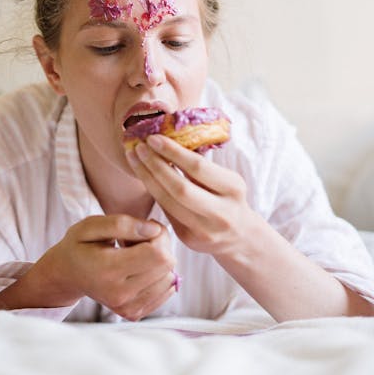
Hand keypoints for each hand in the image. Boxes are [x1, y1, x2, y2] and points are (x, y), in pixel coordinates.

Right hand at [35, 214, 175, 320]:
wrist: (67, 275)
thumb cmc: (79, 245)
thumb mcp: (90, 226)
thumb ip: (122, 224)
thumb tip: (154, 230)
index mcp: (108, 270)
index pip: (157, 254)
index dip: (159, 234)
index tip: (145, 227)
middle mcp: (119, 294)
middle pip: (166, 265)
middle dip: (161, 246)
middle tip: (140, 239)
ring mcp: (127, 307)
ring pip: (169, 279)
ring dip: (159, 262)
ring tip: (137, 254)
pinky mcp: (133, 313)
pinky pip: (165, 291)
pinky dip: (158, 276)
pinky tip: (139, 268)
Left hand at [125, 135, 253, 256]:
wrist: (239, 236)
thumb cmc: (228, 197)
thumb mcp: (225, 178)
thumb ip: (201, 164)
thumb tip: (169, 136)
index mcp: (233, 189)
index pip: (198, 167)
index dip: (173, 152)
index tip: (153, 138)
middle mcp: (221, 213)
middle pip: (180, 188)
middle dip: (155, 165)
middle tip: (138, 147)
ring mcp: (204, 230)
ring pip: (167, 202)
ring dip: (146, 177)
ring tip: (134, 158)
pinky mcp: (188, 239)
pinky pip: (165, 211)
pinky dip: (153, 190)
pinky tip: (143, 175)